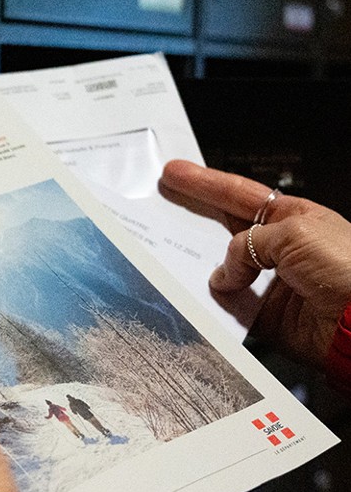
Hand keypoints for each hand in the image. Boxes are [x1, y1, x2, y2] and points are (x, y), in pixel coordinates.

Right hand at [160, 160, 350, 368]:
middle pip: (224, 230)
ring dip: (198, 266)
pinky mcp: (266, 316)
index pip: (238, 196)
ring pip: (221, 271)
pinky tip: (199, 293)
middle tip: (159, 208)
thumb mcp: (293, 233)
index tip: (176, 175)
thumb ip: (247, 245)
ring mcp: (271, 283)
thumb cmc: (350, 269)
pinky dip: (214, 303)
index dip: (204, 184)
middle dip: (191, 220)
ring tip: (170, 255)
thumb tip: (224, 273)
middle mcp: (280, 249)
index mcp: (292, 218)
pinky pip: (228, 308)